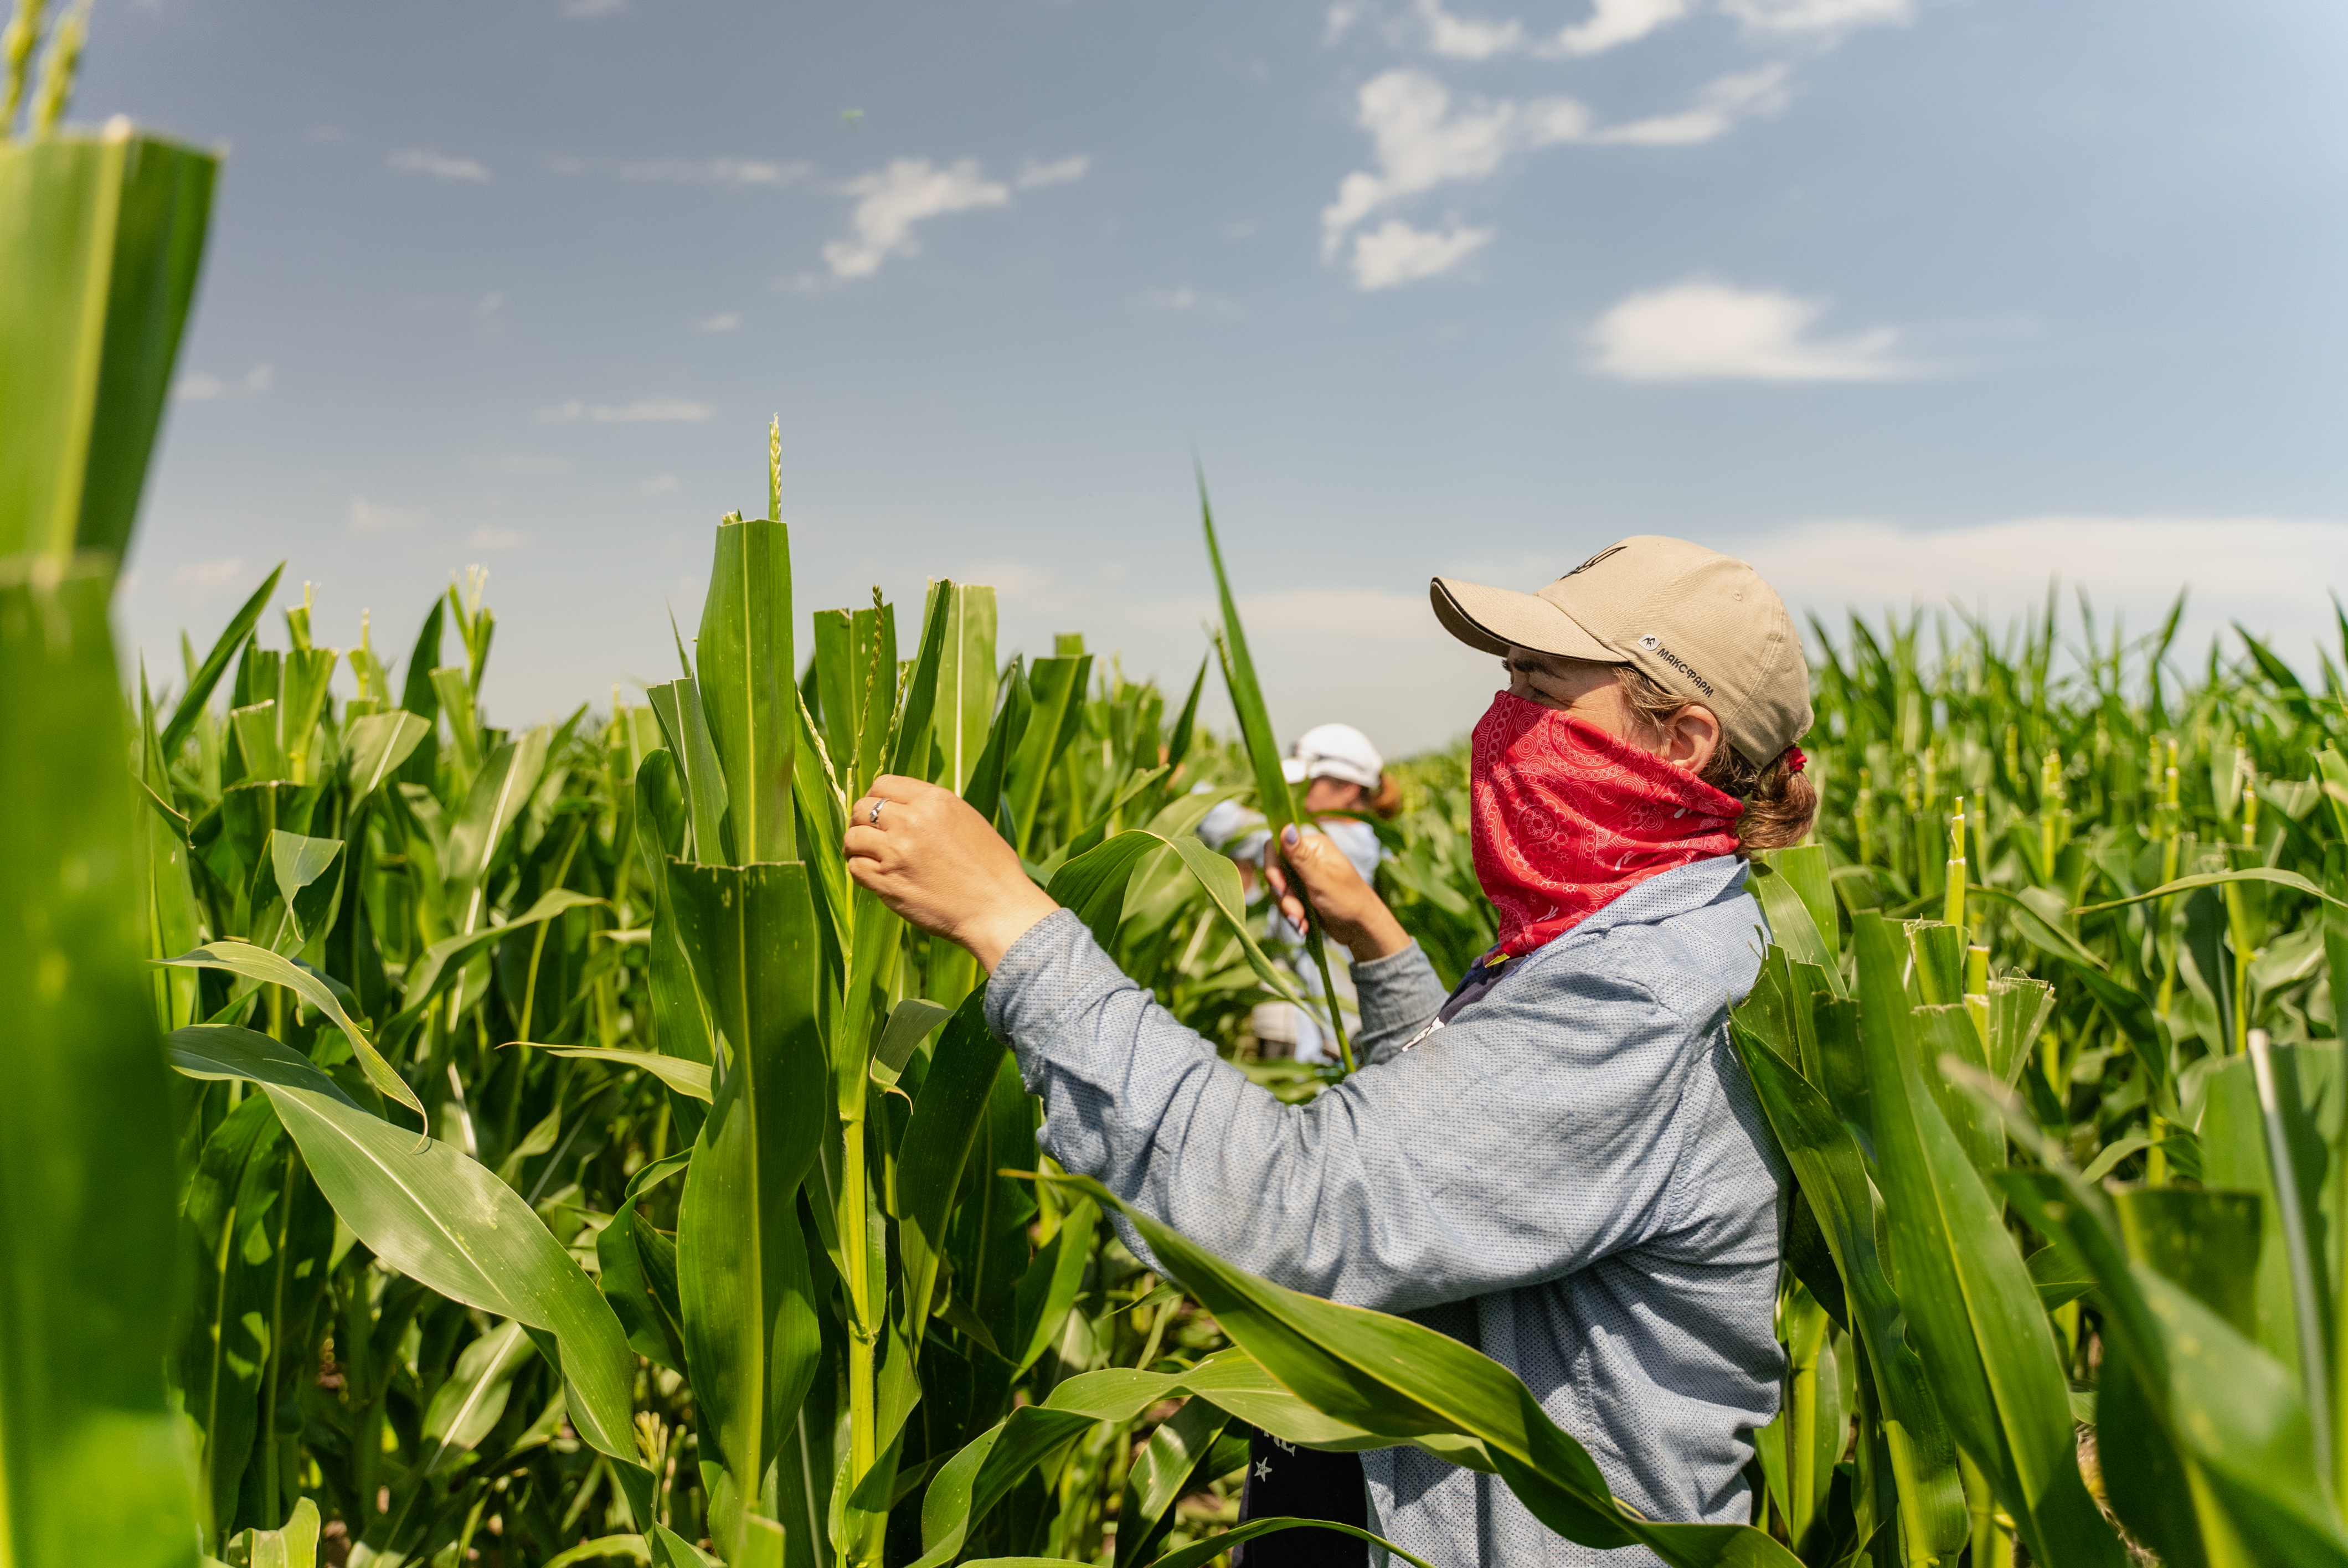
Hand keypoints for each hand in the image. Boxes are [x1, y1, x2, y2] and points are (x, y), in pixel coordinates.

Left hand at [844, 775, 1060, 971]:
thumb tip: (905, 808)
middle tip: (871, 835)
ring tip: (867, 855)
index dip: (876, 797)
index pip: (884, 784)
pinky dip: (860, 870)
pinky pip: (855, 867)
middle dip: (862, 820)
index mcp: (934, 801)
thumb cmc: (993, 870)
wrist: (998, 910)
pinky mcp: (887, 882)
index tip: (879, 812)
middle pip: (862, 807)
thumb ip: (934, 810)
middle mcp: (911, 820)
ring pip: (852, 836)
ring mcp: (896, 851)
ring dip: (857, 846)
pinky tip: (874, 876)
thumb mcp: (969, 821)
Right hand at [1262, 823, 1410, 963]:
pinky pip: (1286, 902)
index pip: (1276, 847)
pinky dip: (1293, 915)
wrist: (1362, 928)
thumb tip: (1286, 827)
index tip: (1280, 887)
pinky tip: (1303, 926)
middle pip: (1276, 871)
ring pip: (1279, 890)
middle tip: (1296, 914)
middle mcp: (1306, 858)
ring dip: (1288, 909)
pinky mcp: (1302, 894)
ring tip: (1301, 923)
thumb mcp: (1321, 879)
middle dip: (1284, 896)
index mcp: (1313, 846)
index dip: (1273, 867)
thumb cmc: (1349, 900)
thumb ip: (1300, 856)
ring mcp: (1304, 877)